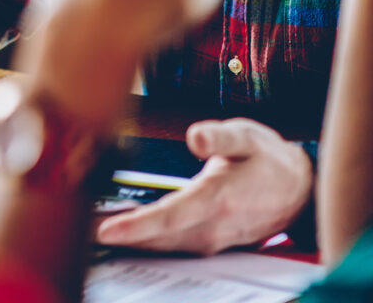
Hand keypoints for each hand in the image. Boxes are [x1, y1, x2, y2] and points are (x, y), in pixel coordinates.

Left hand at [96, 118, 312, 253]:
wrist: (299, 188)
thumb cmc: (268, 156)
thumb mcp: (249, 135)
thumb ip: (221, 135)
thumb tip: (194, 136)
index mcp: (220, 197)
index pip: (172, 216)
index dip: (138, 226)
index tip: (107, 230)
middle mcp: (216, 224)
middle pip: (162, 237)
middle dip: (124, 239)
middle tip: (83, 235)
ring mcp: (216, 237)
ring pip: (168, 246)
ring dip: (134, 244)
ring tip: (96, 236)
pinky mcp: (214, 240)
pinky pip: (177, 246)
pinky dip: (151, 243)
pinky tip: (128, 237)